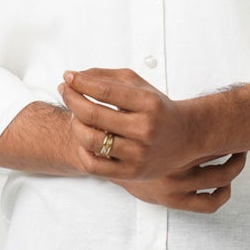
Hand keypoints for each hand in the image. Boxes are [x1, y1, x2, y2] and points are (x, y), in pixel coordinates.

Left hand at [58, 67, 245, 210]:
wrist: (184, 138)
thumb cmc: (156, 108)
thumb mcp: (139, 86)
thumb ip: (107, 78)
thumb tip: (73, 77)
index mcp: (148, 104)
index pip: (104, 91)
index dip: (80, 82)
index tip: (67, 76)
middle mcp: (145, 129)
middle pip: (93, 115)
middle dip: (71, 100)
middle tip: (64, 91)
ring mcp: (138, 154)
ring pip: (90, 140)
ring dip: (74, 124)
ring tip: (75, 116)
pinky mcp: (131, 173)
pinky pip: (93, 165)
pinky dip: (82, 150)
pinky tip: (83, 139)